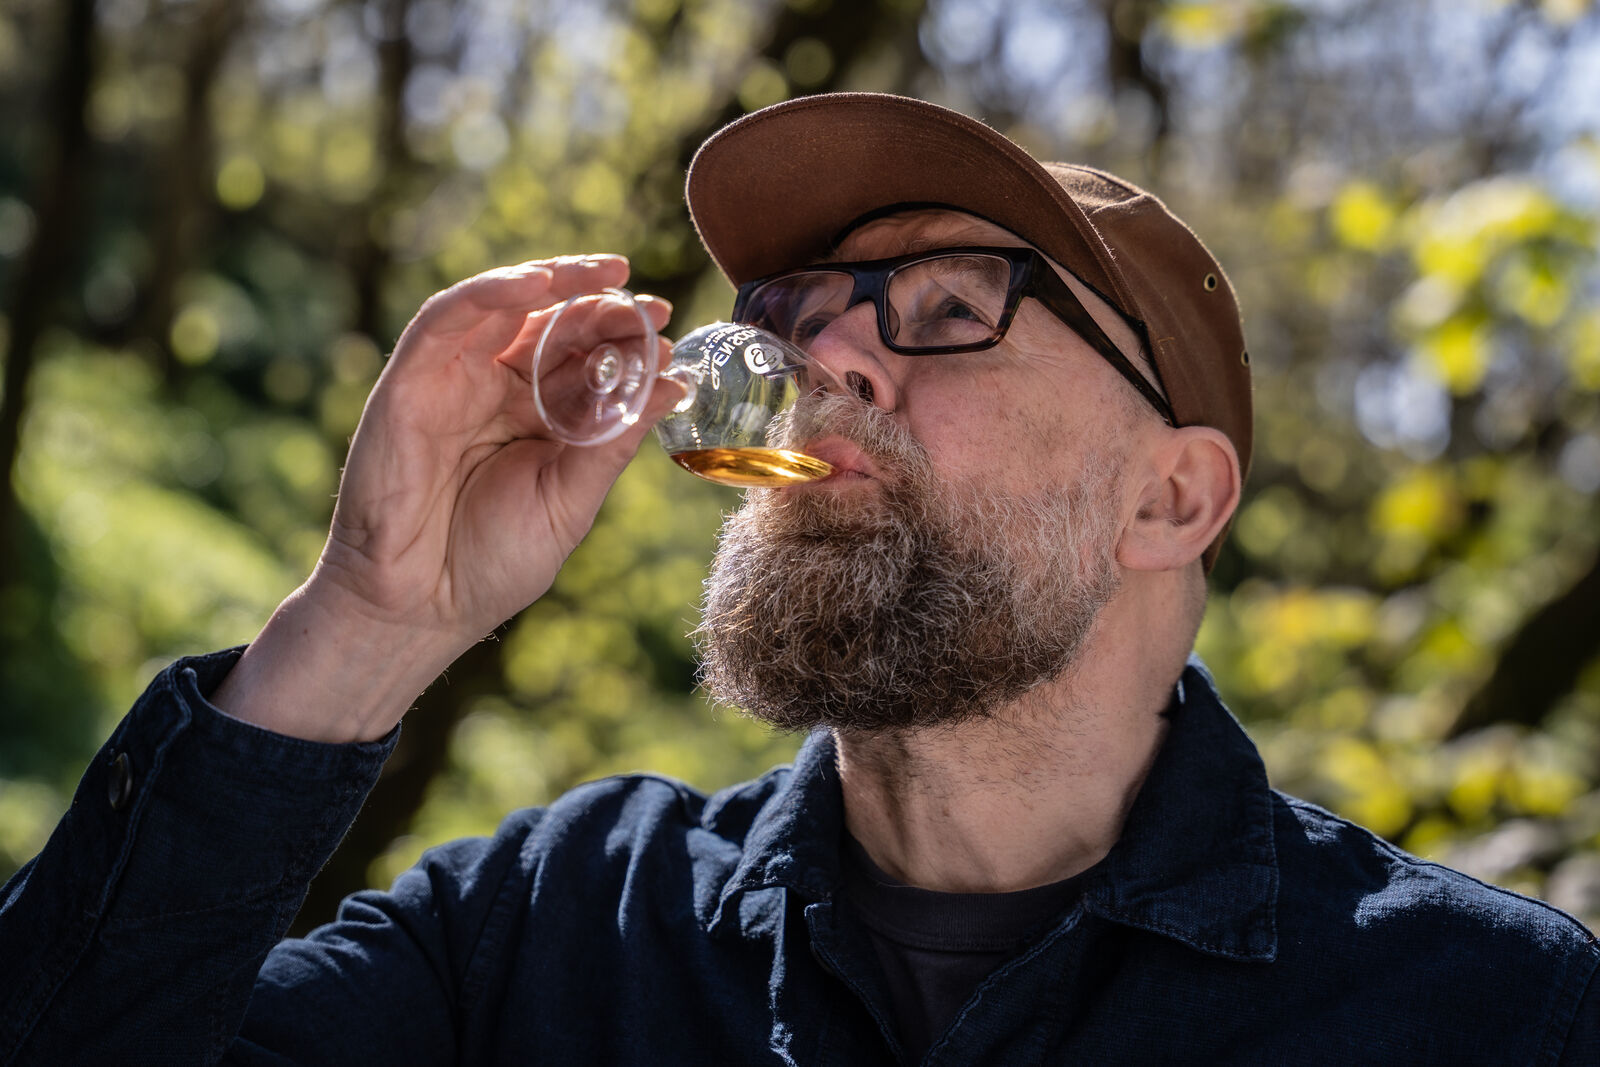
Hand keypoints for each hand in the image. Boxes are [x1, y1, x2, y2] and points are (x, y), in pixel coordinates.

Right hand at [213, 255, 675, 740]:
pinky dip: (491, 292)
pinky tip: (539, 284)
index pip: (584, 361)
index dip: (624, 338)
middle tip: (649, 302)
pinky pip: (445, 318)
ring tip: (607, 276)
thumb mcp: (570, 500)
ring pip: (504, 309)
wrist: (418, 608)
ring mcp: (452, 382)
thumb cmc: (492, 564)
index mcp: (537, 421)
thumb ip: (612, 442)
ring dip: (555, 281)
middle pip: (551, 327)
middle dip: (601, 306)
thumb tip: (673, 385)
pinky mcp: (410, 380)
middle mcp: (496, 392)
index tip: (669, 325)